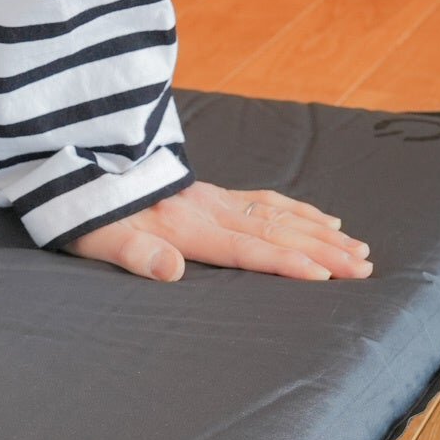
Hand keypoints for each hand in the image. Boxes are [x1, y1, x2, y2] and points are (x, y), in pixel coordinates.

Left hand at [63, 181, 372, 281]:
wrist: (75, 164)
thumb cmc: (85, 214)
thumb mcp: (100, 239)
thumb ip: (136, 254)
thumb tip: (171, 270)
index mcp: (185, 227)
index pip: (245, 248)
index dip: (285, 262)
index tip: (326, 275)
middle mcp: (207, 209)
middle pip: (275, 231)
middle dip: (323, 250)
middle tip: (365, 267)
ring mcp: (212, 198)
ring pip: (278, 214)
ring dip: (321, 232)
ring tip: (359, 247)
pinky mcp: (209, 192)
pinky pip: (266, 199)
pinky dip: (298, 209)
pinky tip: (321, 217)